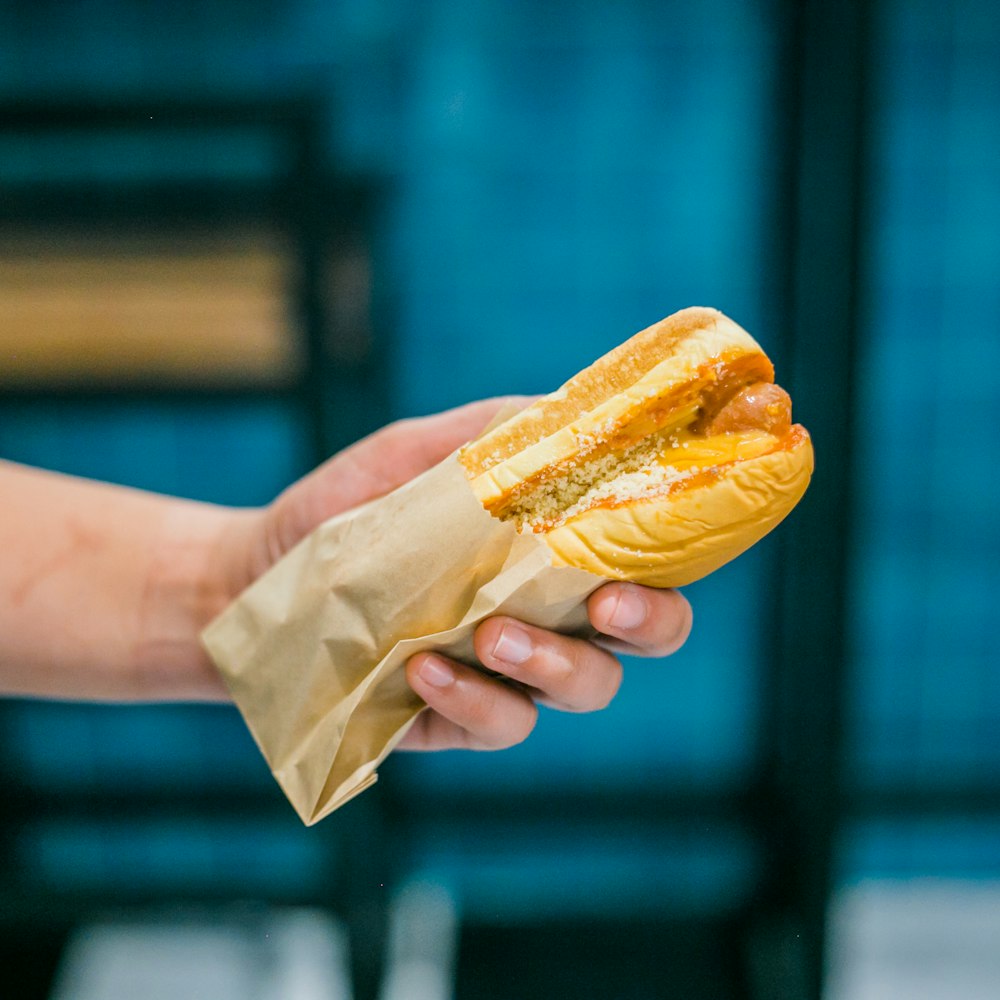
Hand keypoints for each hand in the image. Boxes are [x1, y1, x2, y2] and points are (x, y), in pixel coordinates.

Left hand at [232, 398, 692, 749]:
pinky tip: (424, 670)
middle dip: (647, 622)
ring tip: (493, 633)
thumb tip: (566, 405)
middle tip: (608, 602)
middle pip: (642, 638)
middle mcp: (549, 615)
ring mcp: (509, 674)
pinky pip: (499, 725)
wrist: (258, 571)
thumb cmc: (346, 507)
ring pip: (583, 689)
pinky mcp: (458, 719)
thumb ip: (487, 434)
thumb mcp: (410, 455)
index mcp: (553, 552)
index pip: (644, 559)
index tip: (657, 538)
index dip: (672, 556)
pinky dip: (472, 699)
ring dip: (553, 664)